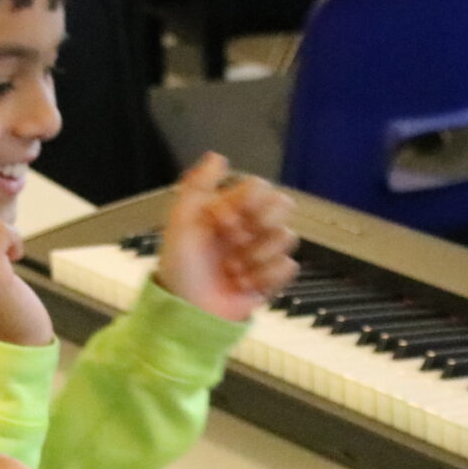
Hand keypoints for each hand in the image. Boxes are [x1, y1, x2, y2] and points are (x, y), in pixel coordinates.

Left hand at [154, 153, 298, 322]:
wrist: (187, 313)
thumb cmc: (179, 268)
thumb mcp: (181, 222)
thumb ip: (198, 185)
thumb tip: (218, 156)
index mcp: (231, 208)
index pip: (259, 187)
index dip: (244, 203)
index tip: (219, 221)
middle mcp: (250, 226)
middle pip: (282, 206)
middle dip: (256, 226)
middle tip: (231, 243)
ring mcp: (262, 252)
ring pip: (286, 237)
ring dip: (256, 255)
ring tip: (232, 271)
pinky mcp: (271, 278)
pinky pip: (288, 267)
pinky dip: (264, 278)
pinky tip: (243, 285)